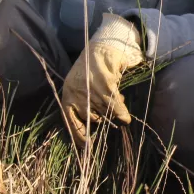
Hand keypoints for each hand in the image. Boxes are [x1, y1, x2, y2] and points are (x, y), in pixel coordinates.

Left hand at [61, 13, 144, 147]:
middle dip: (101, 118)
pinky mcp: (106, 84)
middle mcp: (76, 93)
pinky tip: (126, 116)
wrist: (104, 47)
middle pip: (91, 118)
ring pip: (105, 113)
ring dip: (113, 111)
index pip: (70, 121)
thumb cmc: (93, 69)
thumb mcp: (83, 88)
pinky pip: (116, 107)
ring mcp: (91, 89)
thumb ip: (86, 105)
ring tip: (117, 99)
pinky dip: (122, 113)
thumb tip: (93, 127)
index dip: (78, 135)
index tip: (86, 146)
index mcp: (68, 95)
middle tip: (108, 109)